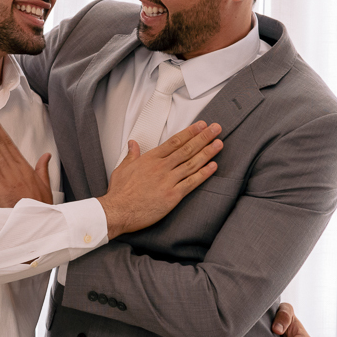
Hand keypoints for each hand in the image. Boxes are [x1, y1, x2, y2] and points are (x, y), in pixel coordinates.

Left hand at [0, 108, 51, 207]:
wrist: (38, 223)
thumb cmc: (40, 206)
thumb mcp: (45, 185)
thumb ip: (43, 169)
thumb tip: (46, 155)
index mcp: (24, 167)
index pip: (9, 143)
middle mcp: (16, 168)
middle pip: (1, 142)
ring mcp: (9, 176)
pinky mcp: (1, 185)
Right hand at [98, 122, 222, 238]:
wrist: (117, 211)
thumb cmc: (119, 193)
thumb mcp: (122, 168)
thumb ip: (131, 155)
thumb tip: (133, 144)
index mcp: (150, 159)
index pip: (174, 141)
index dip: (190, 132)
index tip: (200, 125)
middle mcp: (161, 167)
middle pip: (187, 149)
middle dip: (203, 137)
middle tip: (216, 129)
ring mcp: (168, 181)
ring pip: (192, 163)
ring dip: (207, 152)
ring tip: (219, 143)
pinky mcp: (172, 196)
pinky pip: (191, 183)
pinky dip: (203, 174)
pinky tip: (213, 166)